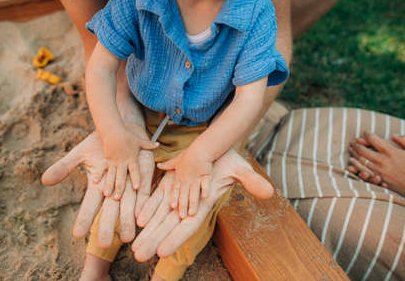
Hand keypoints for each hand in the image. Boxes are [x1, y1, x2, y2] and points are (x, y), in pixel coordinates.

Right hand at [41, 131, 154, 245]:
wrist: (120, 129)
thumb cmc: (99, 144)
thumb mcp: (81, 154)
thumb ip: (65, 167)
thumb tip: (44, 181)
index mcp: (99, 186)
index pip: (90, 206)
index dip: (84, 218)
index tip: (76, 235)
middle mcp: (113, 189)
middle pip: (109, 211)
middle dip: (106, 227)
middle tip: (104, 245)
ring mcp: (128, 184)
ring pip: (128, 206)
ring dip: (127, 220)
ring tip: (127, 238)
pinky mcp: (142, 175)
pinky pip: (143, 192)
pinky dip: (142, 202)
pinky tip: (142, 216)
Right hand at [101, 124, 157, 199]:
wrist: (113, 130)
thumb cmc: (128, 136)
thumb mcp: (139, 141)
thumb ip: (149, 145)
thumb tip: (158, 144)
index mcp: (131, 158)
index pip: (135, 170)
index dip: (136, 178)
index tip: (137, 187)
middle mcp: (122, 161)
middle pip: (121, 176)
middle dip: (120, 187)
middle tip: (118, 198)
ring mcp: (113, 161)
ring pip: (111, 175)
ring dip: (109, 185)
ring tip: (107, 194)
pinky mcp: (106, 159)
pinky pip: (102, 168)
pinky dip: (99, 174)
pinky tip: (95, 182)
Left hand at [132, 149, 273, 261]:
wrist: (217, 148)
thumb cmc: (230, 159)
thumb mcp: (240, 168)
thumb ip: (251, 181)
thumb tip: (269, 192)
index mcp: (204, 203)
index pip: (189, 225)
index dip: (176, 238)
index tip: (162, 252)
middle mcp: (189, 203)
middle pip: (170, 225)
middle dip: (154, 240)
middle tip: (138, 256)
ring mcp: (179, 193)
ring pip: (161, 215)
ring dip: (148, 230)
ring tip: (134, 247)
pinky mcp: (171, 183)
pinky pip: (157, 197)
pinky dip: (148, 208)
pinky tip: (137, 219)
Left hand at [157, 147, 212, 217]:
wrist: (201, 149)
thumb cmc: (189, 155)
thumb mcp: (176, 160)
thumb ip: (168, 165)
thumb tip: (158, 165)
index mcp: (180, 176)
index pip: (176, 189)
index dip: (174, 198)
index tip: (173, 206)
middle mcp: (187, 179)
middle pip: (184, 194)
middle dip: (183, 206)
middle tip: (182, 216)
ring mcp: (196, 178)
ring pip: (194, 192)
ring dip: (193, 203)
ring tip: (192, 214)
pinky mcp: (206, 175)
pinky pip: (205, 183)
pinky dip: (205, 190)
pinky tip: (205, 198)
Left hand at [348, 131, 404, 208]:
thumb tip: (393, 135)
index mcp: (391, 152)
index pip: (374, 139)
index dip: (367, 134)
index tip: (365, 132)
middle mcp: (383, 161)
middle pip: (363, 150)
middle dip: (356, 144)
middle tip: (353, 141)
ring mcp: (379, 171)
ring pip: (361, 160)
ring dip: (354, 153)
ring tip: (350, 148)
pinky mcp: (378, 180)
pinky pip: (363, 171)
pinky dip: (356, 165)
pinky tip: (352, 162)